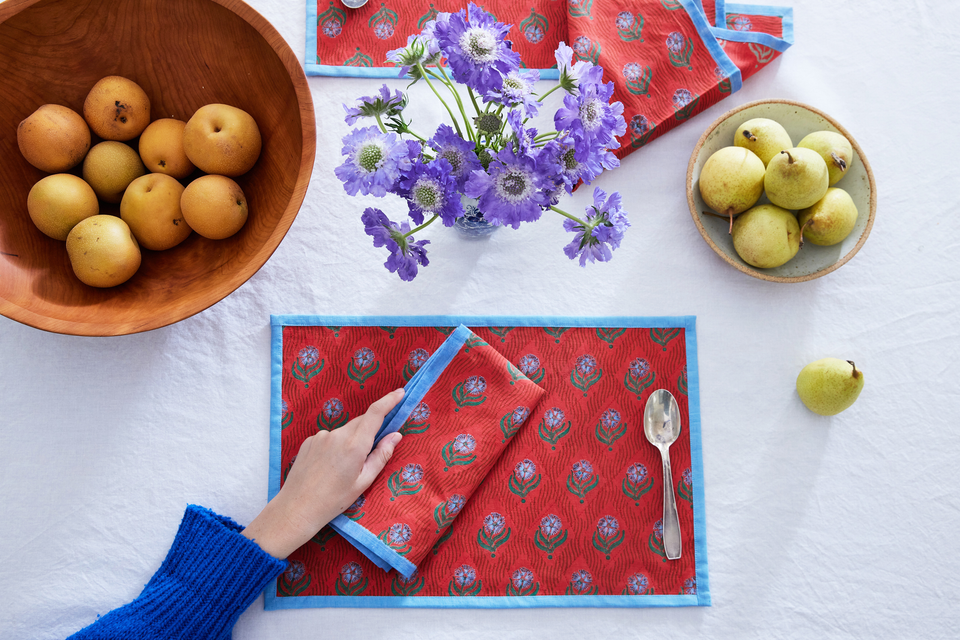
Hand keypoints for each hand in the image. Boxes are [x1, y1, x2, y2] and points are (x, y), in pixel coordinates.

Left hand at [242, 388, 404, 557]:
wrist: (297, 508)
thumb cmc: (334, 500)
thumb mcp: (363, 481)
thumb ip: (381, 455)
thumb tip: (396, 435)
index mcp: (354, 446)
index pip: (375, 414)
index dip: (389, 400)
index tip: (400, 393)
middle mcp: (337, 435)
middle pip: (361, 422)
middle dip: (370, 430)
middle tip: (370, 451)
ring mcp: (321, 436)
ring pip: (345, 431)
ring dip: (351, 441)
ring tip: (343, 468)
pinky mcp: (309, 440)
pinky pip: (330, 437)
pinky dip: (336, 446)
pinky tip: (329, 466)